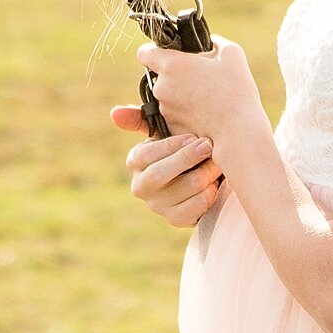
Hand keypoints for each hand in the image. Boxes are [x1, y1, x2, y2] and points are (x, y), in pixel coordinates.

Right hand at [110, 104, 225, 229]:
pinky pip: (194, 208)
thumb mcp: (165, 131)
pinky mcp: (175, 219)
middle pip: (159, 174)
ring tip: (217, 164)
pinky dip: (209, 194)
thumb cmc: (183, 146)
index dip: (172, 146)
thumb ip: (141, 119)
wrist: (204, 173)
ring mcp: (157, 205)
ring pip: (183, 189)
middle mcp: (140, 186)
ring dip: (206, 174)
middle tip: (209, 147)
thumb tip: (115, 113)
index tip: (194, 137)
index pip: (146, 154)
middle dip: (187, 159)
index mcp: (136, 161)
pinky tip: (215, 184)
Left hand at [137, 33, 261, 151]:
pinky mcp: (170, 129)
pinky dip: (184, 114)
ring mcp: (164, 110)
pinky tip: (204, 115)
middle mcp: (161, 88)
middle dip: (174, 76)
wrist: (238, 132)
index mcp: (170, 65)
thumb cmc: (236, 91)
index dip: (154, 52)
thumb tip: (209, 42)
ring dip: (179, 96)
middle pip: (158, 77)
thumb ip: (214, 42)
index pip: (144, 53)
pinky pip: (173, 116)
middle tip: (200, 79)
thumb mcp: (232, 54)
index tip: (168, 55)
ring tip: (206, 99)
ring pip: (166, 97)